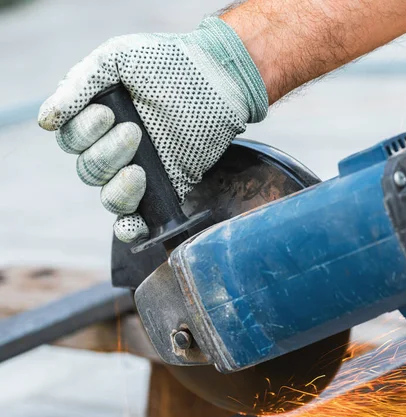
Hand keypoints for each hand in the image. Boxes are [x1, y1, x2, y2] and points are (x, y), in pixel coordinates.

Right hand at [38, 18, 266, 241]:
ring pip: (108, 197)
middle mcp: (112, 148)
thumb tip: (47, 120)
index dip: (83, 133)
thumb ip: (81, 85)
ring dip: (118, 187)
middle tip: (136, 132)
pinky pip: (137, 219)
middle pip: (87, 170)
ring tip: (139, 170)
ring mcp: (137, 171)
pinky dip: (129, 228)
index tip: (109, 114)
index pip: (70, 140)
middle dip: (107, 154)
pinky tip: (132, 225)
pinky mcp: (164, 188)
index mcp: (95, 119)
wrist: (217, 79)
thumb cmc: (167, 63)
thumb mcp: (117, 59)